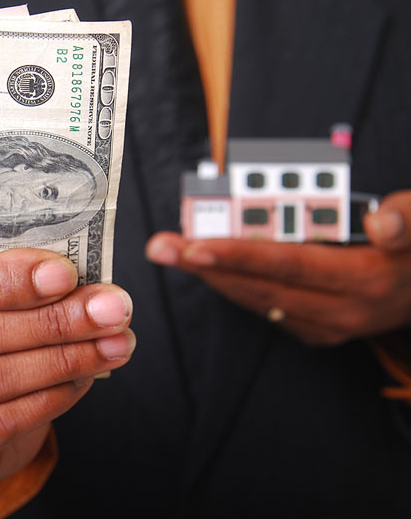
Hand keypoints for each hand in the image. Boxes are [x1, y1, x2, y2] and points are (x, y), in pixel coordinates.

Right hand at [0, 249, 134, 480]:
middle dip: (54, 320)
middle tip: (111, 309)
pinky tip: (85, 377)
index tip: (64, 274)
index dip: (5, 279)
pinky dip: (52, 395)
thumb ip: (25, 283)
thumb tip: (95, 292)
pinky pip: (3, 420)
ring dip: (66, 358)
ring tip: (116, 342)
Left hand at [146, 191, 410, 345]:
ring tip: (174, 254)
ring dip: (212, 277)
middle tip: (162, 246)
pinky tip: (210, 270)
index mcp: (363, 279)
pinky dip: (235, 287)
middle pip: (259, 286)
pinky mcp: (317, 329)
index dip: (238, 255)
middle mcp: (340, 310)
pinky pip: (265, 307)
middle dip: (205, 266)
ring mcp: (326, 325)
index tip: (193, 246)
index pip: (286, 264)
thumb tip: (380, 224)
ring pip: (256, 301)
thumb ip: (404, 219)